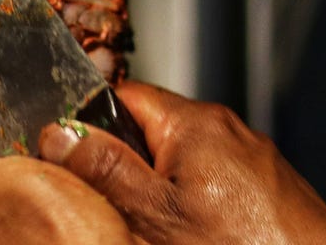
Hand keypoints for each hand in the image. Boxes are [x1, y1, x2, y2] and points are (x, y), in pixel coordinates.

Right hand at [39, 80, 325, 244]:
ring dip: (159, 190)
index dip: (89, 123)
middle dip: (126, 166)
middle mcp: (227, 128)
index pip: (122, 95)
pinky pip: (214, 183)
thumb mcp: (155, 215)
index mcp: (195, 122)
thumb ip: (106, 171)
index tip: (69, 157)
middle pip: (152, 130)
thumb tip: (58, 133)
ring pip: (183, 161)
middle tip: (112, 208)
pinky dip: (194, 205)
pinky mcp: (267, 188)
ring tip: (153, 231)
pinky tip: (196, 237)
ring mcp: (252, 159)